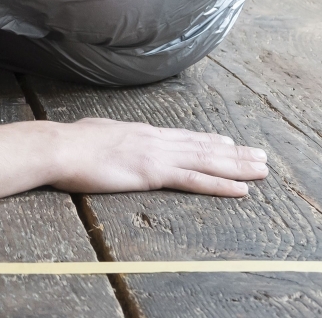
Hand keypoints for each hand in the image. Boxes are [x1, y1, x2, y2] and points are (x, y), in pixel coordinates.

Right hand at [47, 118, 268, 196]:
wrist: (59, 147)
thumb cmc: (69, 144)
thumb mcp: (95, 134)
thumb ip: (110, 138)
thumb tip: (108, 138)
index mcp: (142, 132)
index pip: (184, 137)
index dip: (210, 140)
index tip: (230, 141)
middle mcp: (156, 140)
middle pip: (204, 147)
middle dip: (236, 152)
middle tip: (261, 155)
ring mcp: (157, 155)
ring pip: (207, 161)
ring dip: (238, 166)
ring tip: (262, 170)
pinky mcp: (154, 173)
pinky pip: (195, 180)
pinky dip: (221, 185)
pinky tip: (241, 189)